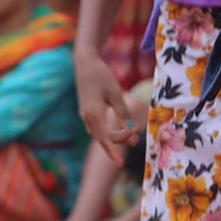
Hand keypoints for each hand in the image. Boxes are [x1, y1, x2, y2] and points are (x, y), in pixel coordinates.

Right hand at [75, 49, 137, 163]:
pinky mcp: (86, 111)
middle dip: (118, 143)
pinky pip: (96, 127)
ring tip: (131, 138)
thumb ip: (123, 112)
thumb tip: (131, 130)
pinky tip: (117, 130)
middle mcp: (87, 117)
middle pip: (102, 138)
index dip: (115, 149)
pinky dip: (106, 131)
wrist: (84, 64)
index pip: (105, 139)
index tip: (124, 156)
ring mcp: (84, 115)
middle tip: (136, 141)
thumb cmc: (101, 76)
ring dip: (113, 138)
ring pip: (98, 133)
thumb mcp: (115, 93)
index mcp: (94, 114)